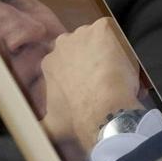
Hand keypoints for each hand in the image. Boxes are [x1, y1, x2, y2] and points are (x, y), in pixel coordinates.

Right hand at [40, 17, 142, 150]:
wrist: (103, 109)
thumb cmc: (77, 118)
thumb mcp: (51, 124)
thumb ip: (42, 125)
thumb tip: (36, 133)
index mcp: (50, 63)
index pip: (67, 60)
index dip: (82, 70)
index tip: (93, 82)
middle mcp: (63, 44)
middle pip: (82, 46)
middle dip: (94, 58)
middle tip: (107, 77)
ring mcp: (84, 33)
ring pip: (100, 38)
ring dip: (109, 50)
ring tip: (120, 72)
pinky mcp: (103, 28)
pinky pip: (115, 31)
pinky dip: (122, 43)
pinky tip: (126, 61)